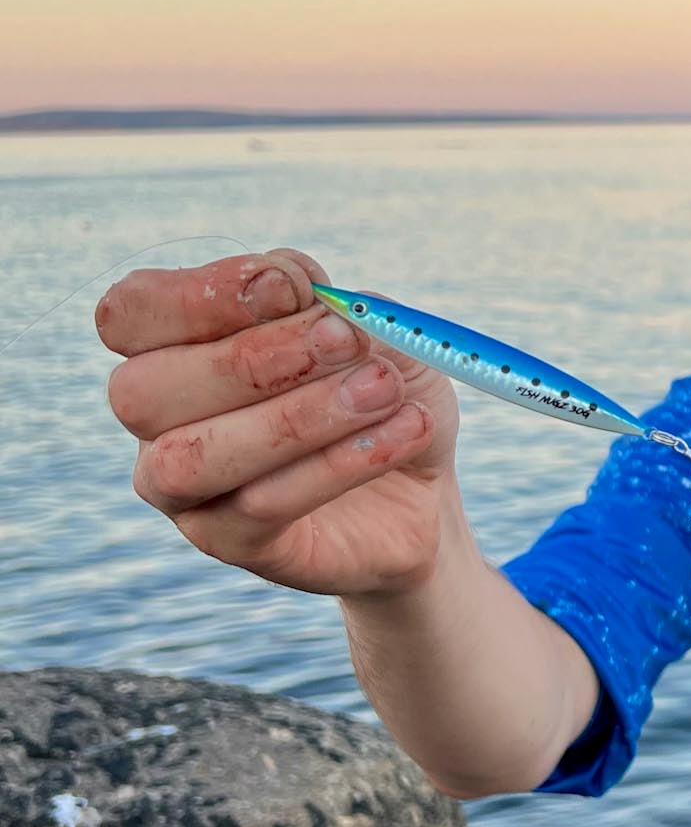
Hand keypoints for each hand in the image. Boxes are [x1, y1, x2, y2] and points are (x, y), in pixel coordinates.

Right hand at [97, 248, 461, 595]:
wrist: (422, 487)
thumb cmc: (382, 393)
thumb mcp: (373, 333)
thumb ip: (328, 303)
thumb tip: (289, 284)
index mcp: (171, 348)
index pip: (133, 314)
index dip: (200, 296)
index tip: (293, 286)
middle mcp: (157, 420)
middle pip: (145, 389)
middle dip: (253, 358)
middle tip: (348, 340)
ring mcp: (183, 491)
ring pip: (195, 457)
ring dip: (295, 417)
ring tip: (384, 389)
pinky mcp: (232, 542)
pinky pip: (263, 506)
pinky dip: (339, 464)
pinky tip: (403, 431)